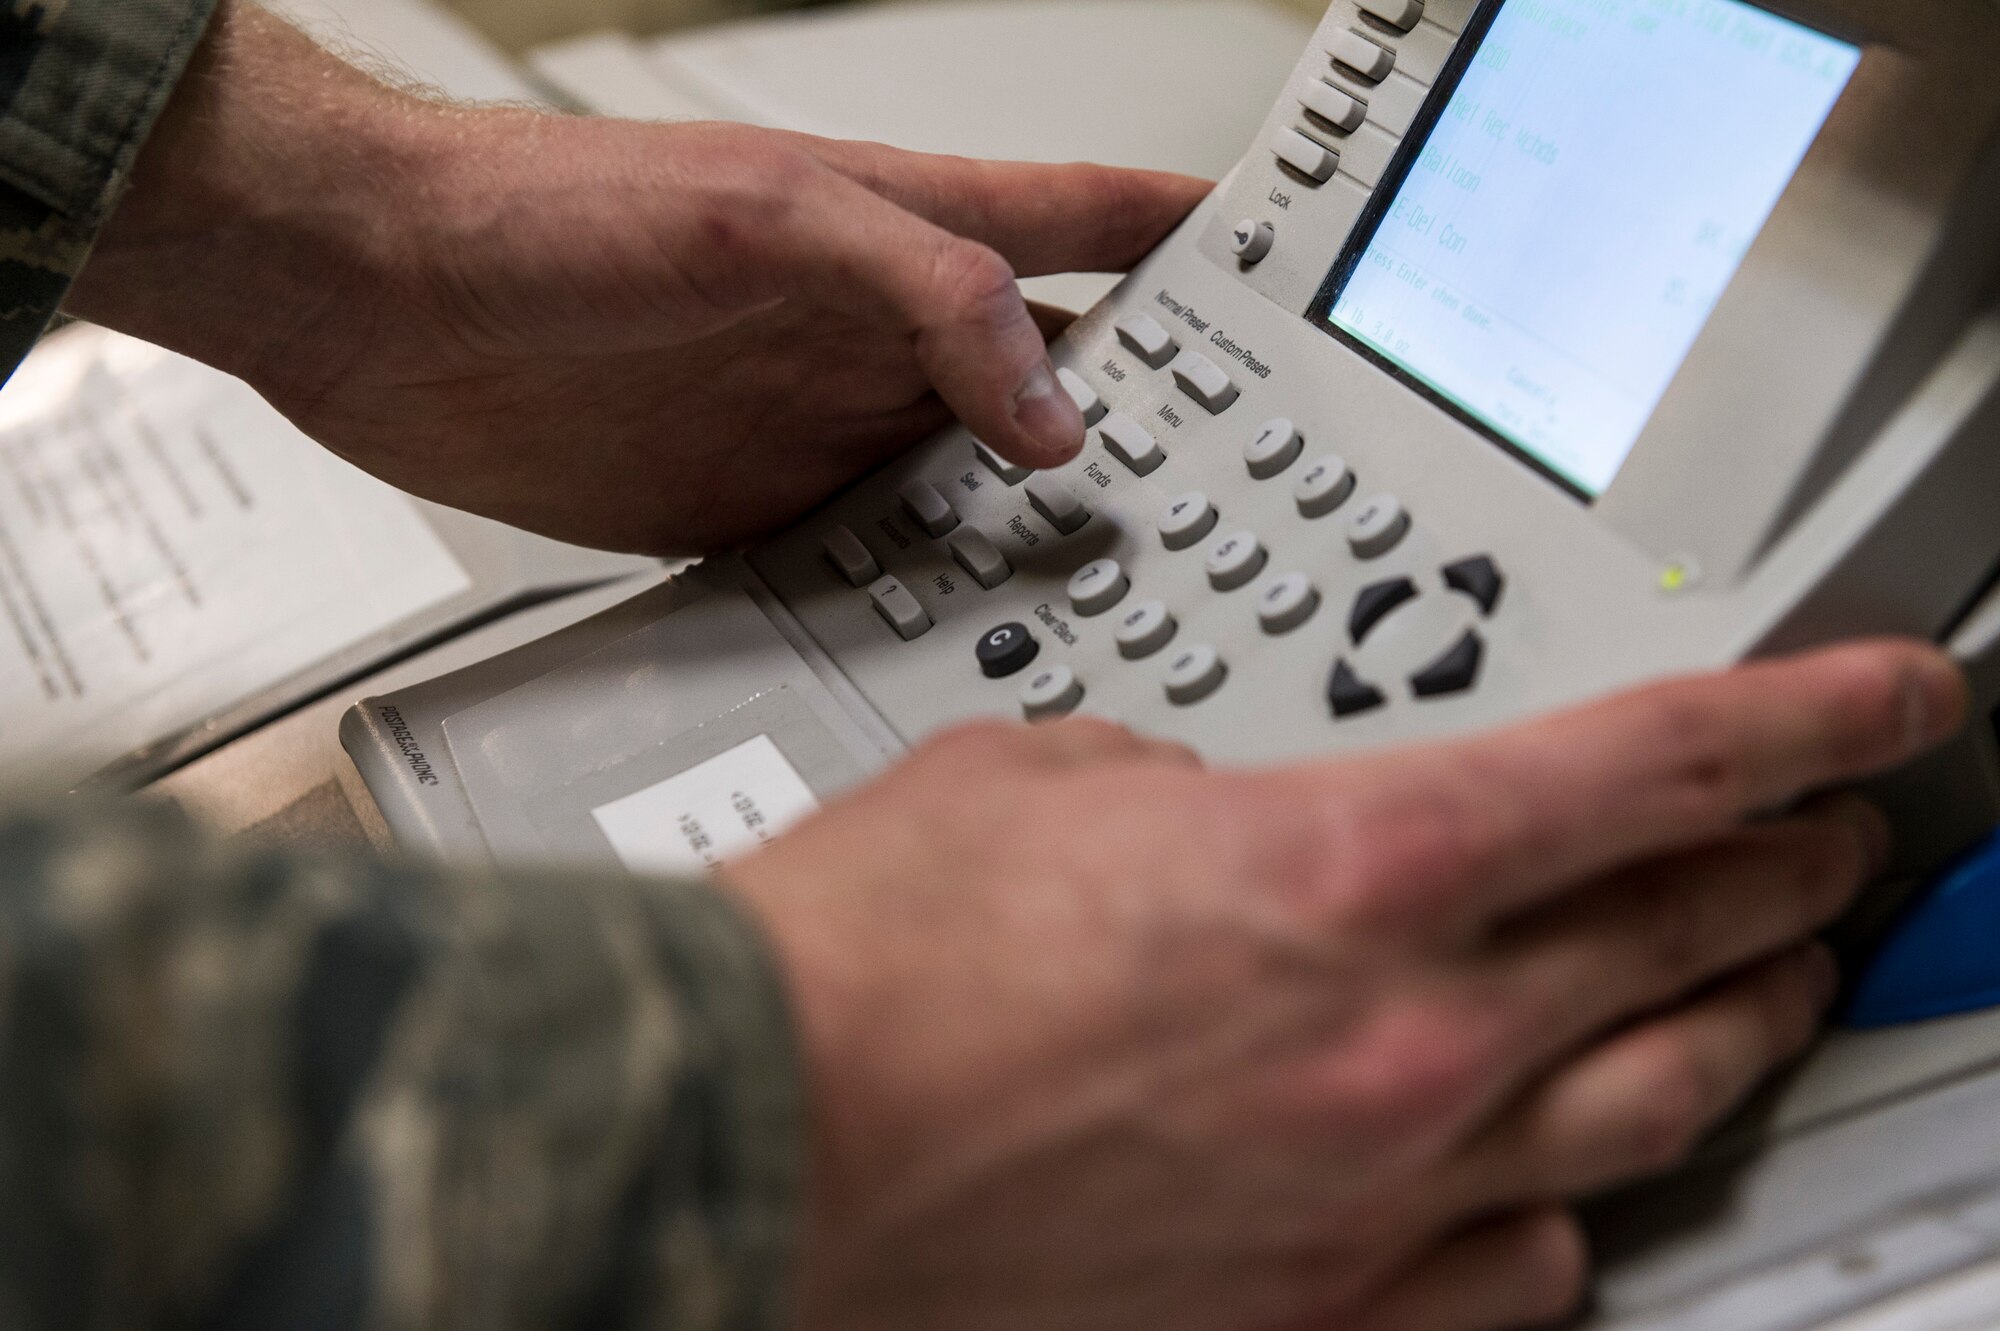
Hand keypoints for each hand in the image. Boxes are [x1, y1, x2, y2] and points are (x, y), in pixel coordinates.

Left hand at [65, 5, 1207, 554]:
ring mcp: (829, 432)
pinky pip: (884, 566)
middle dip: (1163, 430)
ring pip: (985, 491)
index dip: (1206, 245)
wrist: (375, 303)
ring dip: (1053, 538)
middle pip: (1065, 381)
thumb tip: (1049, 401)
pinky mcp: (763, 516)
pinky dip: (937, 603)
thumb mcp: (765, 220)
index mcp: (911, 235)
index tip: (1312, 287)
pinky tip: (974, 643)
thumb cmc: (548, 215)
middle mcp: (885, 341)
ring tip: (1136, 595)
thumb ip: (921, 292)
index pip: (1096, 225)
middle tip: (1250, 505)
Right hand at [726, 642, 1968, 1330]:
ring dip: (1728, 1031)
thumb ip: (1173, 777)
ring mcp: (1372, 1199)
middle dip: (1786, 869)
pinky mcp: (1312, 1319)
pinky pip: (1526, 1272)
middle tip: (1822, 838)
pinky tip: (1565, 1182)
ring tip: (1760, 989)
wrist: (751, 1143)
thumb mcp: (1038, 772)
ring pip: (1647, 1109)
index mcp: (1340, 864)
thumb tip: (1200, 800)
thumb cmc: (865, 960)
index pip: (1654, 766)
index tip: (1891, 703)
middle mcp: (1396, 1041)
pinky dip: (1568, 1207)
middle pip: (1687, 934)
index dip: (1809, 719)